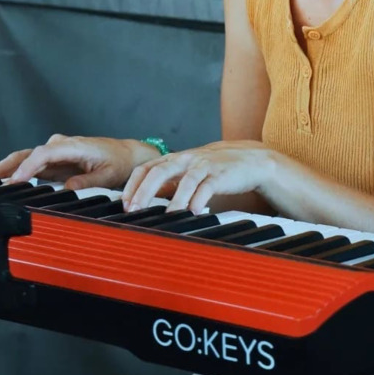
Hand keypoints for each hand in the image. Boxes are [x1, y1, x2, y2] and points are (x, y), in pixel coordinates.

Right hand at [0, 135, 145, 189]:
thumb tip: (66, 189)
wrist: (126, 155)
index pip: (44, 154)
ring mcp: (56, 152)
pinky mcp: (55, 160)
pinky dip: (17, 171)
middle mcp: (61, 145)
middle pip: (28, 154)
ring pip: (26, 158)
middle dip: (7, 166)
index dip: (28, 167)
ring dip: (7, 168)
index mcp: (73, 146)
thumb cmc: (119, 162)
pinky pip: (32, 164)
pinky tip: (4, 181)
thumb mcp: (107, 175)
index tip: (15, 180)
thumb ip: (86, 182)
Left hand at [121, 141, 277, 212]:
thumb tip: (143, 200)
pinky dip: (200, 199)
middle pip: (159, 171)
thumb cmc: (214, 168)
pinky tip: (194, 212)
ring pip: (185, 179)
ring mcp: (204, 166)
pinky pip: (208, 186)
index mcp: (175, 159)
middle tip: (135, 210)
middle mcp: (186, 159)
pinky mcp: (221, 174)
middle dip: (144, 192)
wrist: (249, 160)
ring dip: (175, 199)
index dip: (133, 185)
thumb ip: (168, 181)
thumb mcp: (187, 171)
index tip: (124, 204)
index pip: (146, 168)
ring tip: (167, 215)